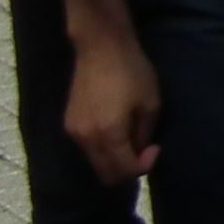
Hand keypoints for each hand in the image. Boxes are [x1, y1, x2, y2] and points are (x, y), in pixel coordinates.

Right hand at [67, 32, 162, 186]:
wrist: (100, 47)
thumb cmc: (132, 72)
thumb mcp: (150, 104)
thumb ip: (144, 135)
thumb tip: (139, 152)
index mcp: (108, 135)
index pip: (125, 171)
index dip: (144, 166)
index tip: (155, 149)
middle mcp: (86, 139)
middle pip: (106, 176)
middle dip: (127, 171)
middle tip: (143, 152)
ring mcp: (73, 133)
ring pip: (95, 164)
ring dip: (114, 162)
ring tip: (131, 141)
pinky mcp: (68, 124)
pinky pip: (87, 150)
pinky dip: (103, 151)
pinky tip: (115, 133)